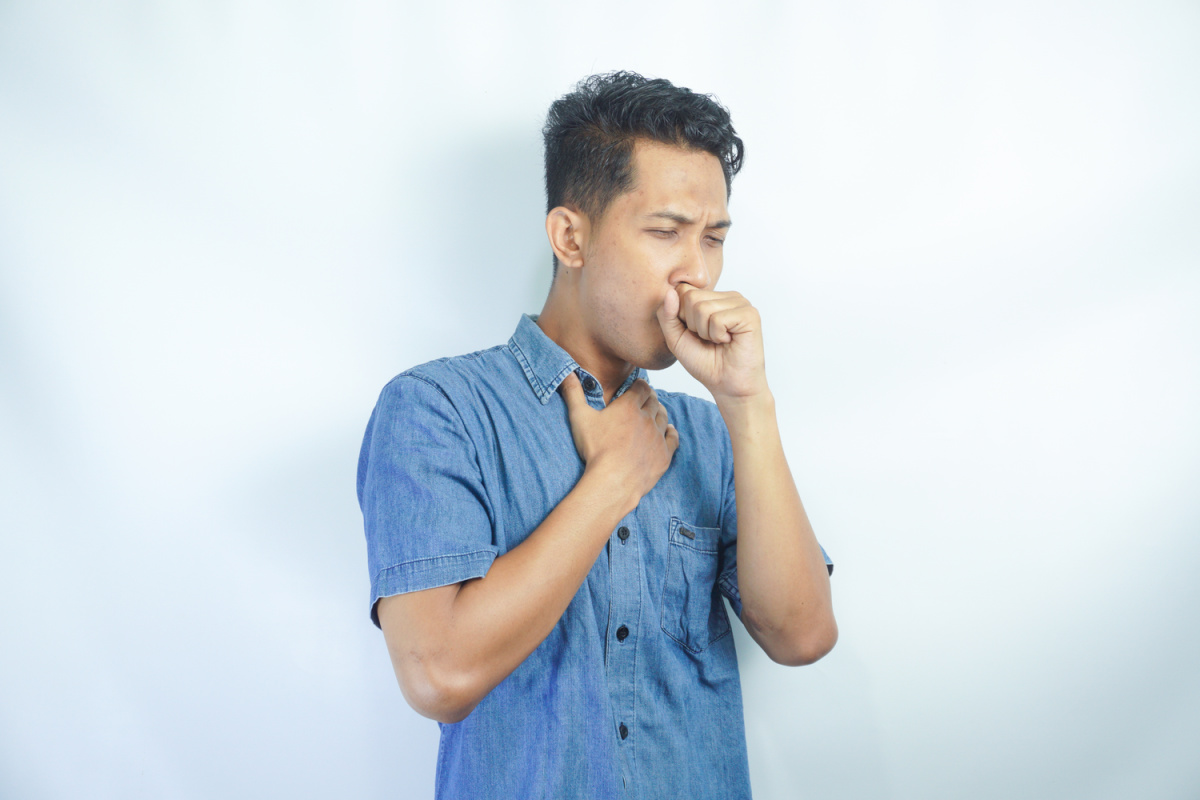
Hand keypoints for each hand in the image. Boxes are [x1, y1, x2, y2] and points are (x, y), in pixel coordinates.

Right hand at [558, 373, 678, 507]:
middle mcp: (647, 418)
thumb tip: (566, 373)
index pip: (641, 387)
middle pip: (654, 401)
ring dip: (659, 412)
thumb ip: (573, 393)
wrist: (612, 482)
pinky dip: (671, 432)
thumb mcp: (579, 418)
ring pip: (664, 417)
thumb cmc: (595, 450)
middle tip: (644, 399)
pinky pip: (673, 438)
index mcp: (629, 406)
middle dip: (649, 397)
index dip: (639, 385)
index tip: (636, 386)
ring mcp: (657, 437)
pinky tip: (669, 431)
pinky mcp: (664, 455)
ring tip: (654, 413)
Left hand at [656, 283, 768, 400]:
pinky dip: (717, 336)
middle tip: (709, 339)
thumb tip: (669, 291)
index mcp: (712, 298)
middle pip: (690, 297)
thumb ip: (667, 315)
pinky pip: (718, 319)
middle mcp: (727, 296)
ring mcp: (740, 303)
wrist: (727, 385)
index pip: (682, 290)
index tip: (695, 333)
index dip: (681, 316)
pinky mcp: (749, 314)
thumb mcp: (676, 338)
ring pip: (702, 307)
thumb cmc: (705, 363)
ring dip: (705, 332)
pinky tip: (729, 342)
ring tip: (719, 341)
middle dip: (692, 325)